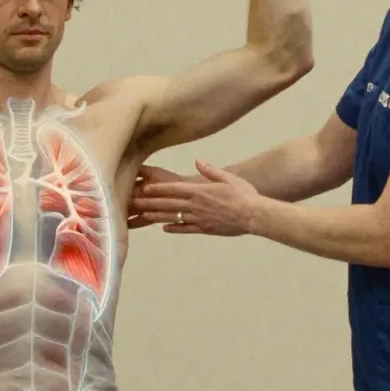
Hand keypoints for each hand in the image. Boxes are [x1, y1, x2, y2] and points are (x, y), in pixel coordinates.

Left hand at [132, 160, 260, 236]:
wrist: (253, 215)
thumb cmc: (244, 194)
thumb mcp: (227, 178)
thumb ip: (210, 171)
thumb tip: (198, 161)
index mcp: (200, 191)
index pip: (174, 189)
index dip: (158, 189)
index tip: (145, 188)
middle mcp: (196, 205)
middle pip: (169, 203)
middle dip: (151, 202)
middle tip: (135, 202)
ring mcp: (199, 218)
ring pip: (174, 216)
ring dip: (157, 215)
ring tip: (144, 214)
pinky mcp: (205, 229)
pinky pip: (186, 229)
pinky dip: (174, 228)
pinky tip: (164, 228)